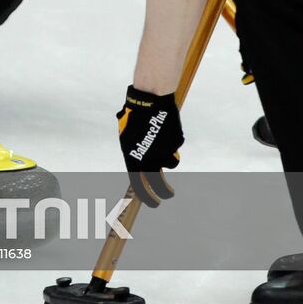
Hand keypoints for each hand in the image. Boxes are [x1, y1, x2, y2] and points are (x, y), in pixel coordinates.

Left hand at [116, 85, 183, 206]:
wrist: (149, 99)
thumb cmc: (134, 116)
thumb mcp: (127, 137)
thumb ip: (133, 153)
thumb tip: (139, 169)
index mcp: (133, 158)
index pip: (139, 186)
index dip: (147, 197)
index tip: (154, 203)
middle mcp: (149, 158)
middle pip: (159, 184)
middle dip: (165, 192)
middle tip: (169, 194)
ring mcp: (163, 151)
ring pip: (171, 162)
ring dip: (168, 155)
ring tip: (162, 138)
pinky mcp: (175, 143)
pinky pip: (175, 147)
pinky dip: (172, 141)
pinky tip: (166, 128)